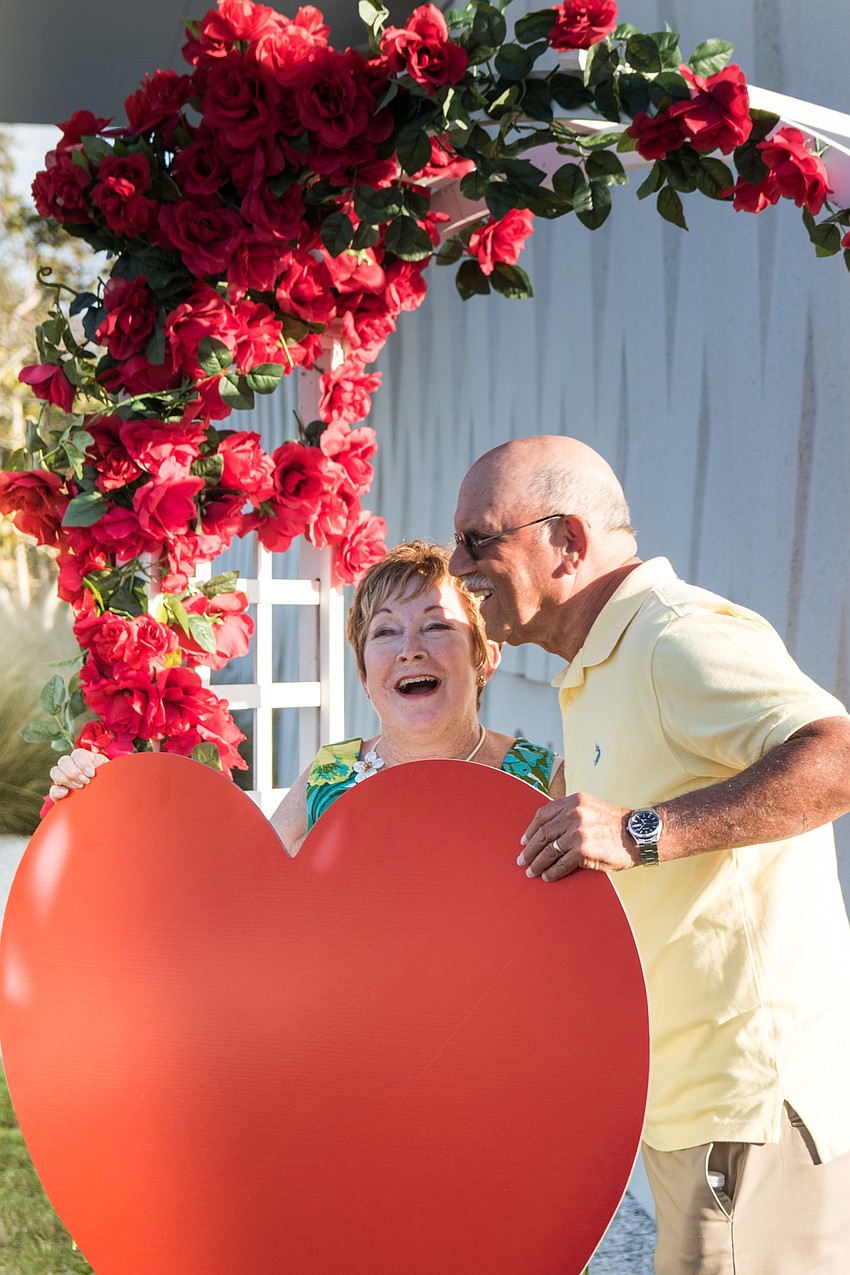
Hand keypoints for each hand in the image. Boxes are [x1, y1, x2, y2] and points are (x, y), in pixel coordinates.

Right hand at [48, 748, 109, 801]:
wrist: (111, 799)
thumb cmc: (111, 782)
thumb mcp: (111, 771)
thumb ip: (108, 767)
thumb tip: (108, 766)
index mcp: (85, 759)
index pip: (76, 754)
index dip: (82, 763)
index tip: (92, 773)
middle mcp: (72, 767)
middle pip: (63, 761)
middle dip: (74, 771)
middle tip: (86, 781)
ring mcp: (65, 780)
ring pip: (55, 772)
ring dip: (66, 779)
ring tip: (80, 787)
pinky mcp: (61, 794)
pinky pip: (53, 790)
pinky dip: (57, 791)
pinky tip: (66, 793)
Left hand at [518, 792, 636, 880]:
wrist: (638, 834)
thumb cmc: (615, 825)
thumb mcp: (590, 808)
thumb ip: (571, 813)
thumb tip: (548, 830)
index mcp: (573, 801)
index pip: (542, 815)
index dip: (530, 830)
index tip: (524, 841)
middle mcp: (573, 814)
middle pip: (542, 834)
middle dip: (529, 850)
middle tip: (522, 860)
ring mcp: (578, 832)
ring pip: (549, 851)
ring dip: (537, 863)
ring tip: (531, 872)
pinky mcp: (583, 850)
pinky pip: (561, 864)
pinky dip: (552, 872)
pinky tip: (547, 877)